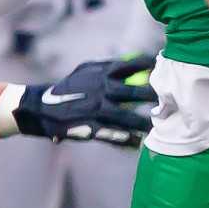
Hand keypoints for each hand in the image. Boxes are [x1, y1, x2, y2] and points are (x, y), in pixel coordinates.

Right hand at [11, 55, 156, 145]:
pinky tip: (137, 143)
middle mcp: (99, 90)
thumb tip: (135, 64)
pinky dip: (125, 140)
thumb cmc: (68, 88)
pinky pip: (112, 135)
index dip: (149, 67)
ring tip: (156, 128)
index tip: (163, 68)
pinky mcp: (90, 128)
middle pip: (132, 93)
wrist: (39, 106)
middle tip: (169, 100)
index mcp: (100, 73)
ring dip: (142, 124)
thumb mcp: (86, 71)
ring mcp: (95, 110)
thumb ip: (108, 69)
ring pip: (125, 118)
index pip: (130, 66)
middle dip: (152, 96)